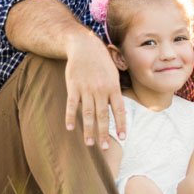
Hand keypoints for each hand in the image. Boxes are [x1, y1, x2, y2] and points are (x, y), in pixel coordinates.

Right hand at [64, 32, 126, 149]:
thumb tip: (119, 107)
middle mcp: (101, 90)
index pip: (119, 110)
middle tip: (105, 148)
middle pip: (103, 116)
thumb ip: (116, 90)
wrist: (84, 45)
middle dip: (104, 133)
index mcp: (113, 87)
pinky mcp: (73, 87)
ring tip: (89, 144)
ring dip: (89, 130)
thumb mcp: (114, 72)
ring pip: (88, 113)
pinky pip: (72, 105)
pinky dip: (71, 117)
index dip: (121, 124)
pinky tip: (70, 128)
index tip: (123, 137)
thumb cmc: (101, 60)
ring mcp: (86, 89)